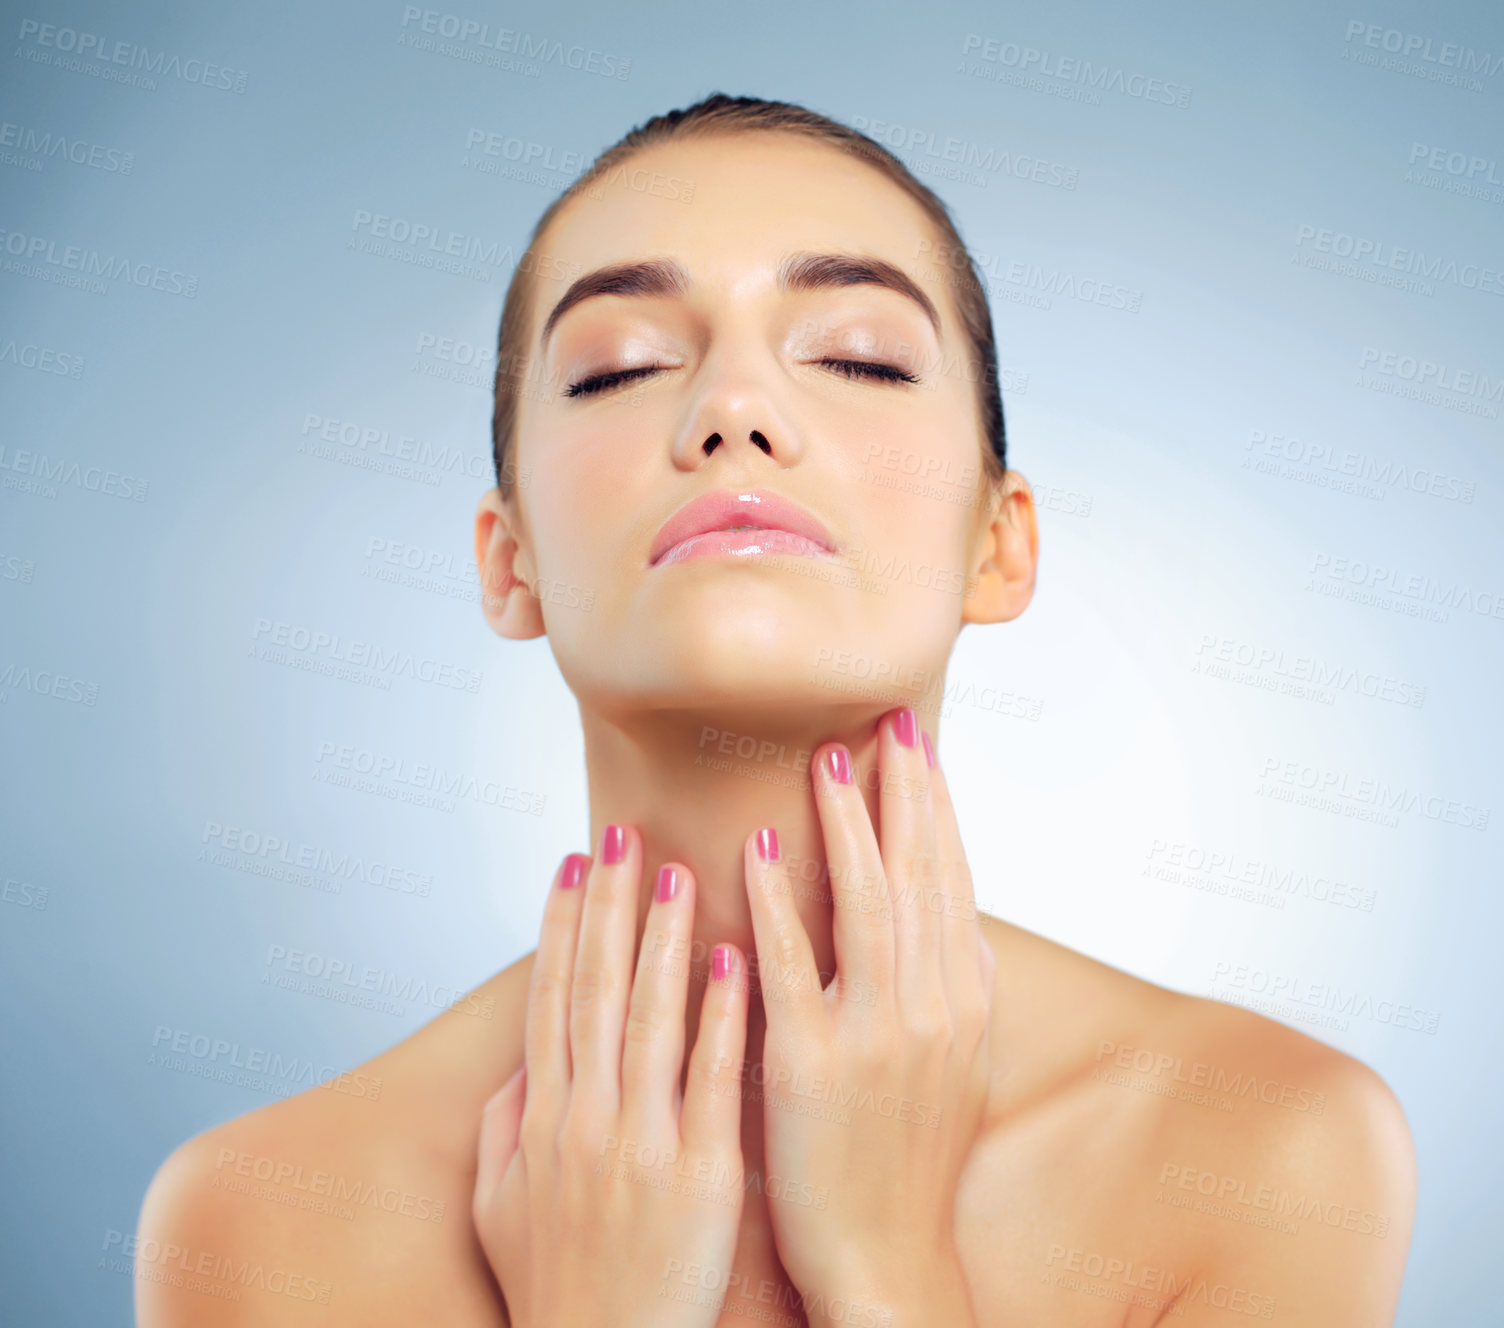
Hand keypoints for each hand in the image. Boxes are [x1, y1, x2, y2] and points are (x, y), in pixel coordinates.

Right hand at [472, 829, 750, 1327]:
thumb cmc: (556, 1290)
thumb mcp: (499, 1208)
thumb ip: (505, 1129)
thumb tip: (514, 1067)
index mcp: (543, 1118)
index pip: (552, 997)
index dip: (560, 925)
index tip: (572, 862)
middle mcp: (586, 1117)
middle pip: (595, 988)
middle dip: (608, 905)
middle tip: (622, 832)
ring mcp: (640, 1143)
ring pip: (648, 1017)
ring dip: (661, 938)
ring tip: (677, 869)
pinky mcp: (698, 1175)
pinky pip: (710, 1080)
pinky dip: (718, 1016)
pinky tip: (732, 959)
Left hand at [741, 708, 995, 1324]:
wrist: (886, 1255)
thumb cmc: (911, 1157)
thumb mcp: (957, 1065)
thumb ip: (959, 985)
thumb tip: (962, 919)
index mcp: (963, 998)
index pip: (951, 875)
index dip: (933, 802)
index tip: (915, 741)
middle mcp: (932, 1006)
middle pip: (919, 872)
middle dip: (900, 790)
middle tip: (881, 719)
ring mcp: (877, 1035)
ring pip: (869, 903)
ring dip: (847, 824)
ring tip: (825, 761)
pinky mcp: (814, 1065)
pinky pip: (794, 966)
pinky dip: (779, 902)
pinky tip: (761, 849)